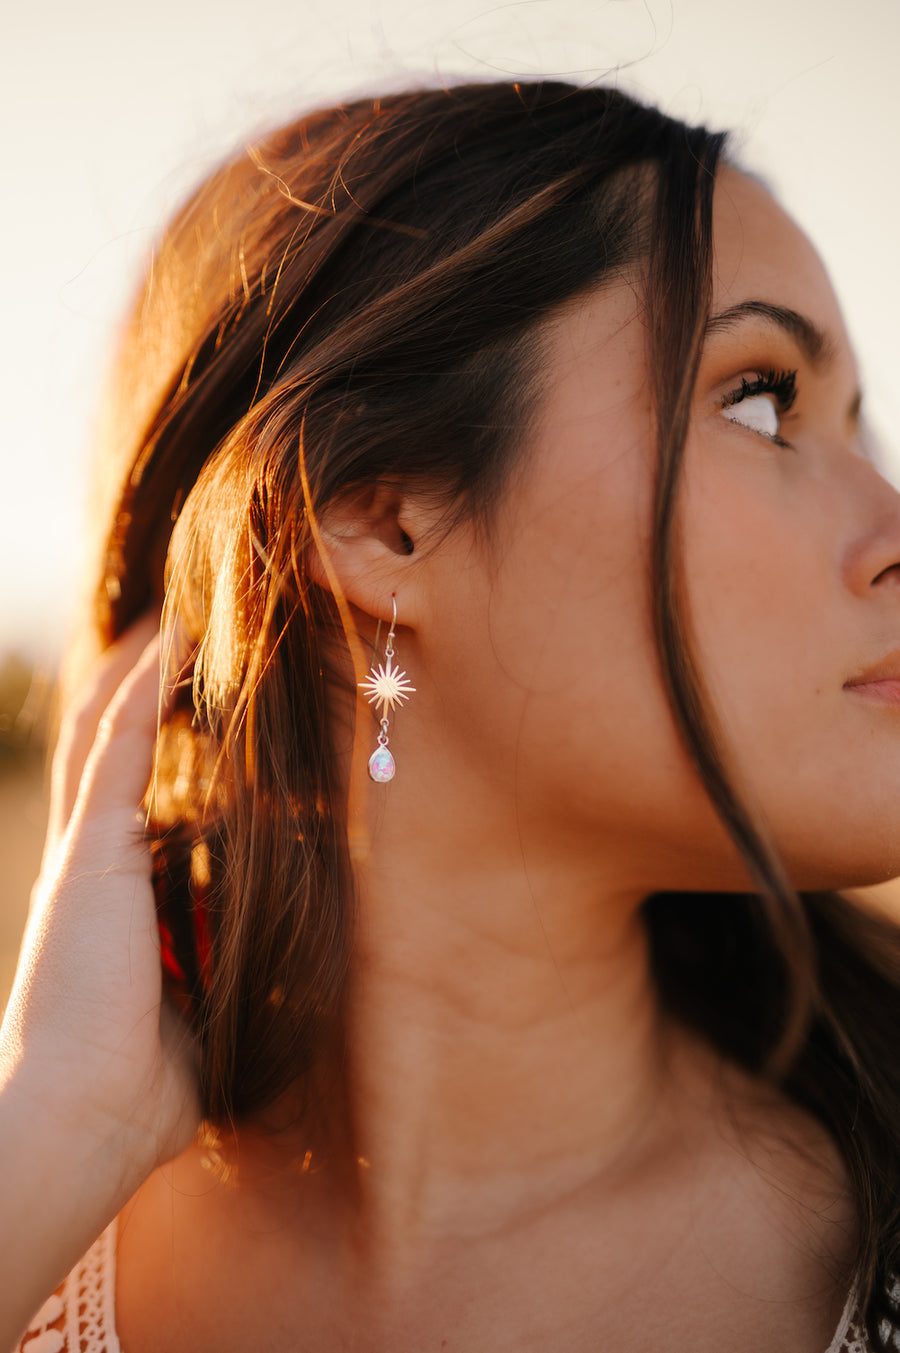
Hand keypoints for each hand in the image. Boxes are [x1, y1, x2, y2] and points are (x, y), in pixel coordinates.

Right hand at [2, 619, 200, 1179]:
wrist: (86, 1119)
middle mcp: (90, 858)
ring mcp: (86, 846)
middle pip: (110, 741)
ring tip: (185, 608)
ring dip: (146, 665)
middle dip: (143, 682)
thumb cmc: (143, 1087)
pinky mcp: (92, 846)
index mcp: (108, 895)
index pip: (130, 790)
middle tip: (187, 624)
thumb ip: (223, 967)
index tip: (197, 693)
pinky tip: (177, 636)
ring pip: (108, 724)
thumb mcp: (200, 1004)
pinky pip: (120, 742)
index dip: (155, 736)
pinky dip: (147, 686)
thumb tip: (280, 961)